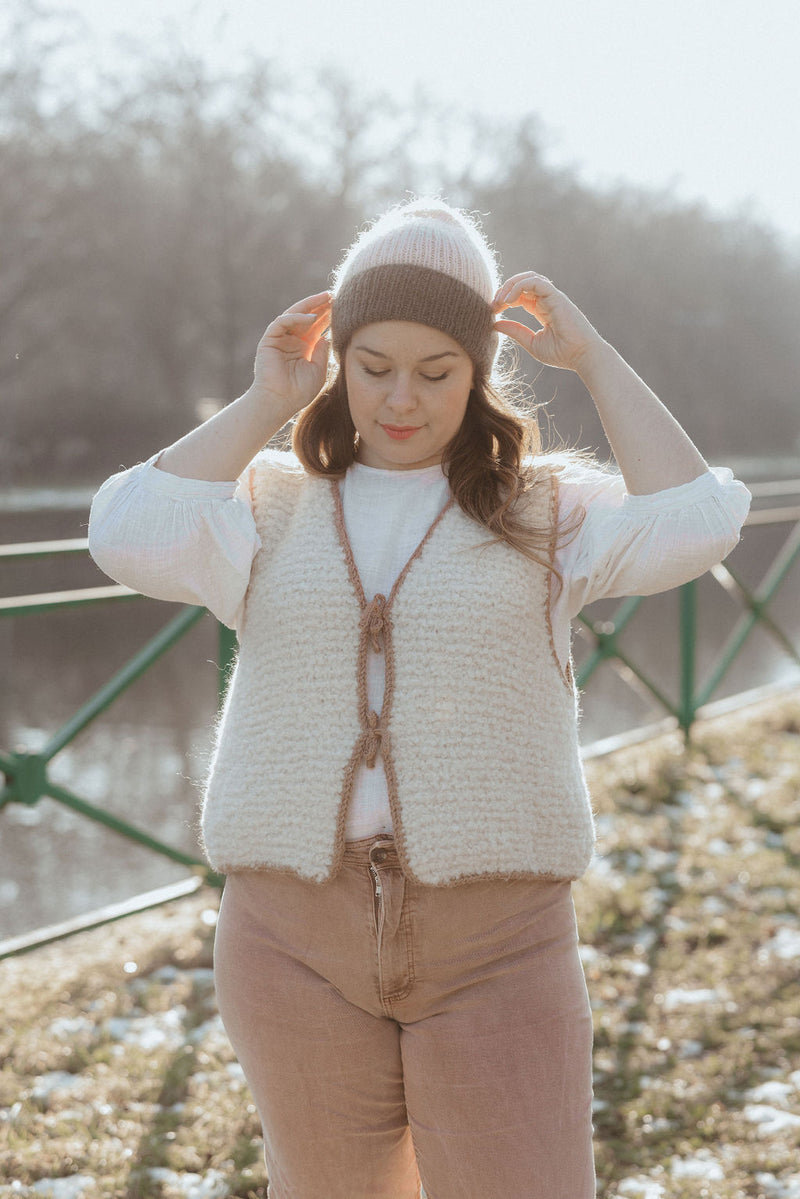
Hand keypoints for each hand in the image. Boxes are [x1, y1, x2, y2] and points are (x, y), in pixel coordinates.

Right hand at [252, 291, 331, 418]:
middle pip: (307, 316)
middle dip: (321, 305)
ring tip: (326, 298)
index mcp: (304, 347)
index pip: (317, 325)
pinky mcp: (269, 340)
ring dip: (310, 305)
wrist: (279, 402)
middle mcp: (292, 340)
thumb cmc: (299, 392)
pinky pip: (282, 322)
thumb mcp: (318, 371)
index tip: (343, 306)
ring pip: (294, 314)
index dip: (328, 315)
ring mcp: (280, 338)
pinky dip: (296, 317)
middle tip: (335, 295)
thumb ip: (323, 352)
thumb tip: (328, 336)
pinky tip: (311, 317)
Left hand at [491, 272, 605, 372]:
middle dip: (504, 289)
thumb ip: (515, 331)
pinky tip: (509, 300)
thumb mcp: (531, 342)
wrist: (583, 356)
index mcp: (542, 309)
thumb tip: (495, 324)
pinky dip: (519, 286)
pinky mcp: (557, 297)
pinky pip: (536, 282)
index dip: (504, 298)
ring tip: (500, 300)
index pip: (520, 294)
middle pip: (522, 282)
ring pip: (529, 277)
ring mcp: (552, 297)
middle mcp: (547, 300)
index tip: (493, 311)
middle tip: (493, 305)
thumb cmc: (562, 353)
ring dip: (510, 285)